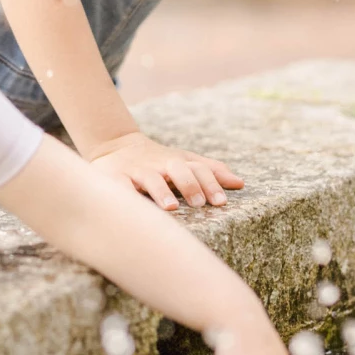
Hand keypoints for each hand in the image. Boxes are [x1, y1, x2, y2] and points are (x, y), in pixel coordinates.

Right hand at [90, 130, 242, 209]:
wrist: (115, 146)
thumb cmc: (158, 161)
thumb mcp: (184, 161)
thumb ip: (210, 172)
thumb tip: (240, 183)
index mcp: (177, 162)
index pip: (198, 169)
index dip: (210, 183)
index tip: (221, 202)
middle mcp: (158, 165)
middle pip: (177, 169)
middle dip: (189, 184)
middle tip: (199, 203)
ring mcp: (136, 171)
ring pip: (150, 179)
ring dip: (161, 191)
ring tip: (171, 207)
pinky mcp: (114, 178)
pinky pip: (119, 187)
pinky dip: (125, 195)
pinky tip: (133, 208)